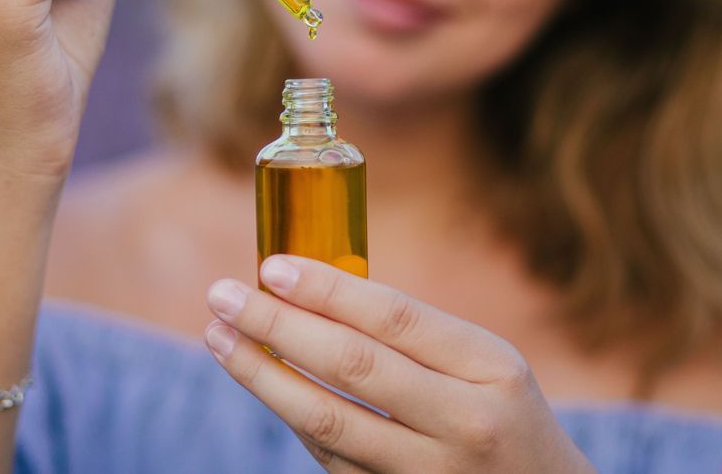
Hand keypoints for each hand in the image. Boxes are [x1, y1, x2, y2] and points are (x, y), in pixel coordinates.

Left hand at [204, 256, 593, 472]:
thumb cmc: (501, 411)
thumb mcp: (486, 362)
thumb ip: (415, 332)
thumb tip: (314, 288)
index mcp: (490, 369)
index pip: (394, 319)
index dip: (326, 289)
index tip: (271, 266)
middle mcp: (463, 424)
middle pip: (352, 367)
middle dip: (277, 326)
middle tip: (223, 296)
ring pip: (326, 421)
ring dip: (262, 376)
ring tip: (220, 339)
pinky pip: (329, 458)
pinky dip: (291, 415)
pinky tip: (264, 383)